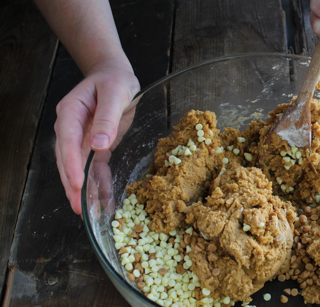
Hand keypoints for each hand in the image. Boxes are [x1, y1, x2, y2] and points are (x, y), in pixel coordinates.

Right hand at [54, 63, 139, 213]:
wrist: (115, 76)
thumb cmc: (114, 80)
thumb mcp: (115, 93)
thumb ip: (107, 117)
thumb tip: (98, 144)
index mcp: (71, 111)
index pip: (67, 140)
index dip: (70, 163)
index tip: (75, 182)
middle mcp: (71, 127)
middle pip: (67, 159)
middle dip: (72, 184)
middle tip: (79, 207)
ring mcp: (81, 137)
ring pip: (78, 167)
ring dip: (82, 189)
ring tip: (87, 211)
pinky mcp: (94, 145)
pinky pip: (94, 167)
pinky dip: (98, 183)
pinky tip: (103, 199)